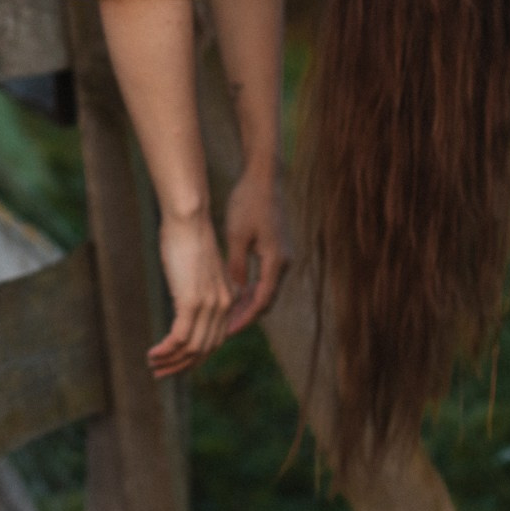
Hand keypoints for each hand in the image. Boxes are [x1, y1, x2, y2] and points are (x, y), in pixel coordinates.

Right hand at [147, 209, 233, 377]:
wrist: (189, 218)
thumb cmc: (188, 236)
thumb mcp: (197, 266)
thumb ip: (197, 285)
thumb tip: (186, 294)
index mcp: (227, 299)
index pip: (214, 340)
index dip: (195, 357)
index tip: (176, 363)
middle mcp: (223, 306)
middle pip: (205, 350)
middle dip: (182, 366)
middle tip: (161, 373)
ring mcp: (209, 305)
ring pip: (192, 348)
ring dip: (171, 361)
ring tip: (153, 365)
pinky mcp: (192, 302)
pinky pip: (180, 338)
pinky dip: (166, 350)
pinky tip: (153, 353)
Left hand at [219, 161, 290, 334]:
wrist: (264, 179)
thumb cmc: (248, 203)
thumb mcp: (236, 235)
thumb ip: (235, 265)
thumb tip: (233, 292)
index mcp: (276, 261)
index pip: (262, 301)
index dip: (245, 319)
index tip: (227, 331)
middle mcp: (284, 262)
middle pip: (266, 299)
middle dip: (246, 316)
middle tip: (224, 330)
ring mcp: (283, 256)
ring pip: (266, 289)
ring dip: (249, 303)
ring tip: (227, 317)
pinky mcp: (278, 249)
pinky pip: (265, 277)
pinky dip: (252, 288)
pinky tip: (236, 294)